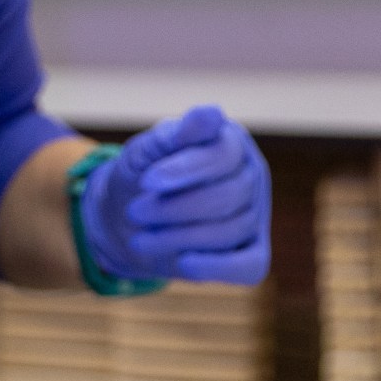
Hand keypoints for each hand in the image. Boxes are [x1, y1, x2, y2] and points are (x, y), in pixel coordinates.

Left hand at [80, 106, 270, 285]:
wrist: (124, 220)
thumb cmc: (140, 176)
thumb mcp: (145, 152)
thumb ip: (176, 134)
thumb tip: (212, 112)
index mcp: (230, 144)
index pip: (223, 156)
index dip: (185, 170)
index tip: (146, 181)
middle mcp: (250, 177)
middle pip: (228, 196)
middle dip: (174, 208)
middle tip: (134, 212)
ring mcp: (255, 216)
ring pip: (230, 231)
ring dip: (177, 238)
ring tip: (139, 238)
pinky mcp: (250, 253)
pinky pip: (249, 267)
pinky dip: (216, 267)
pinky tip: (182, 264)